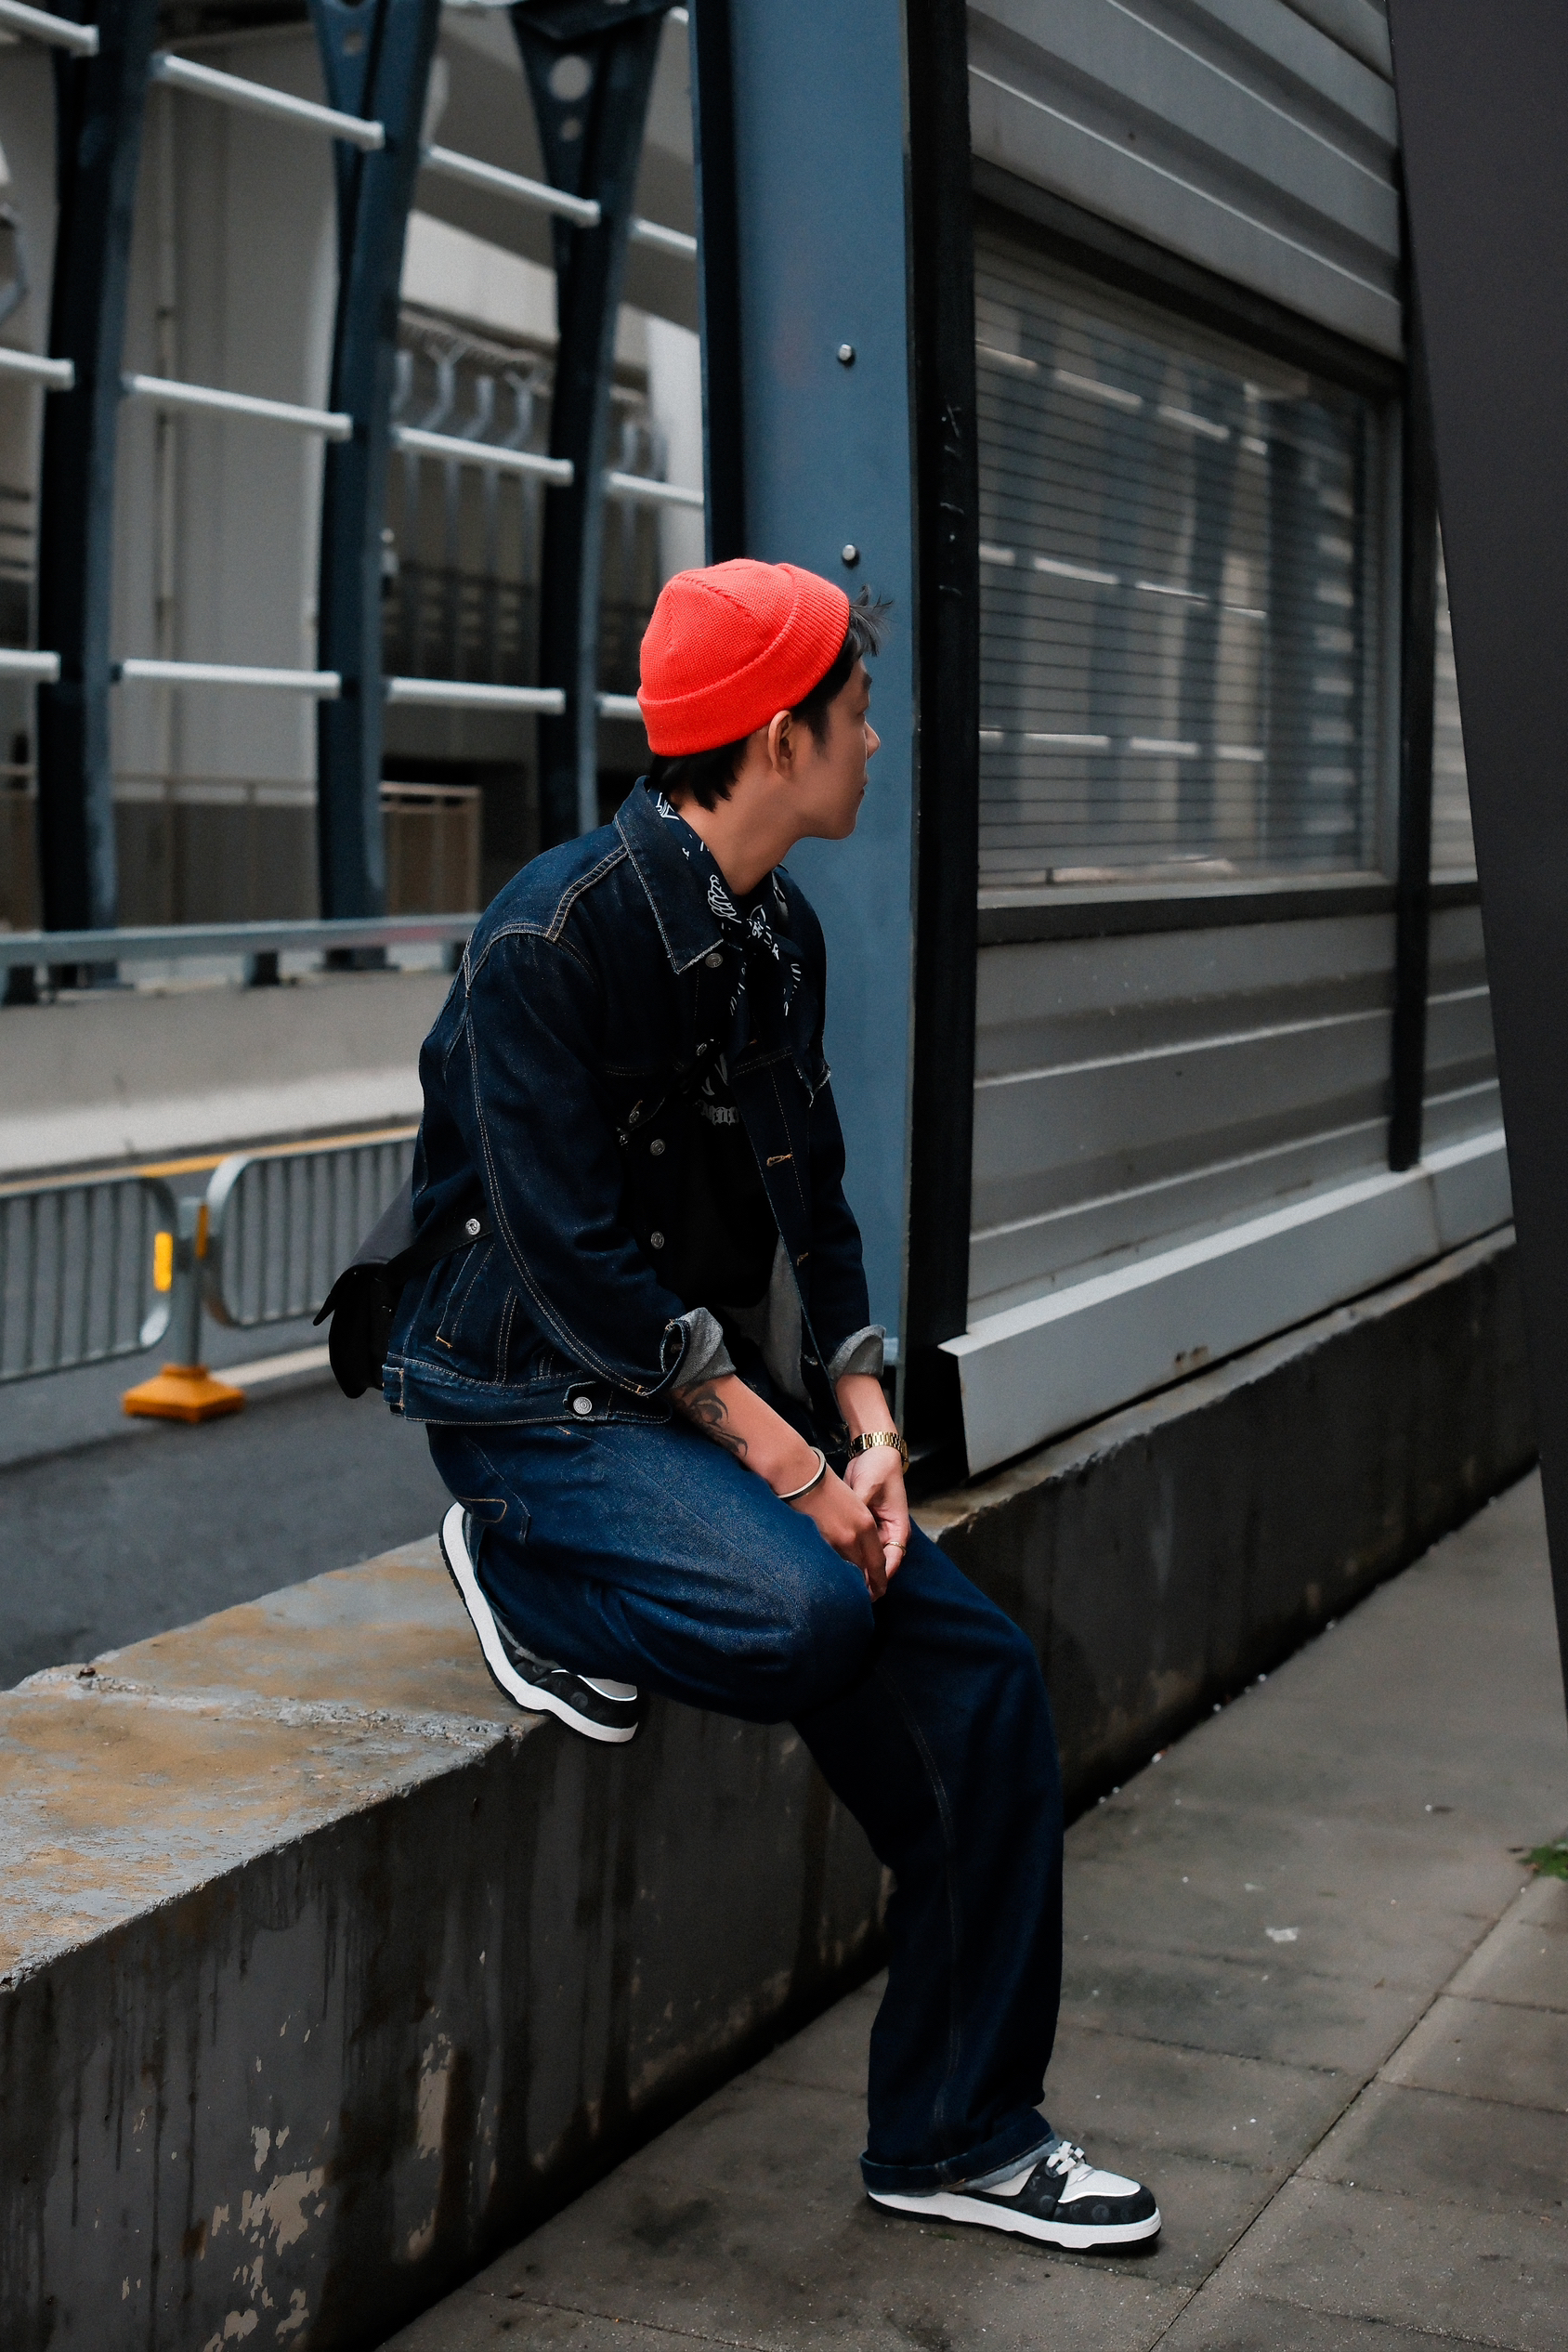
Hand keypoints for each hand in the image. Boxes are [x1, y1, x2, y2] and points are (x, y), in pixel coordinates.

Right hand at [790, 1465, 890, 1596]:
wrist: (802, 1477)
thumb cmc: (826, 1485)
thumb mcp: (853, 1502)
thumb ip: (860, 1527)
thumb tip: (859, 1549)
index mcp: (866, 1524)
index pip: (878, 1561)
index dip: (880, 1579)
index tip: (879, 1591)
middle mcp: (854, 1537)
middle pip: (864, 1570)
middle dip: (866, 1587)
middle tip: (866, 1599)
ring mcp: (834, 1542)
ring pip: (846, 1570)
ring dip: (848, 1581)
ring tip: (847, 1593)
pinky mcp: (817, 1543)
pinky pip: (829, 1563)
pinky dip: (831, 1572)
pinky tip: (828, 1578)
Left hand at [841, 1445, 910, 1588]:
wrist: (874, 1452)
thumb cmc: (877, 1469)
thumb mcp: (868, 1490)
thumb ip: (859, 1512)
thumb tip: (848, 1533)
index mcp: (898, 1528)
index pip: (891, 1561)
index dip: (878, 1578)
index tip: (864, 1591)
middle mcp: (890, 1533)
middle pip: (880, 1564)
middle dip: (866, 1580)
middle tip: (849, 1596)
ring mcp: (878, 1530)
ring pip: (868, 1558)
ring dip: (858, 1570)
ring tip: (841, 1586)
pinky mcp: (865, 1526)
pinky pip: (859, 1547)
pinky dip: (850, 1556)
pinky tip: (836, 1564)